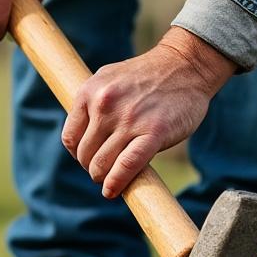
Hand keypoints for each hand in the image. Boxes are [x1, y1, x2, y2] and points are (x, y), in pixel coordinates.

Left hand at [62, 28, 237, 197]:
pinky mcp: (153, 132)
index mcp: (90, 92)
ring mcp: (129, 120)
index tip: (89, 158)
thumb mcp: (109, 79)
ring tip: (110, 181)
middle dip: (92, 168)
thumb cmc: (148, 76)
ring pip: (102, 164)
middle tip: (104, 170)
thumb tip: (81, 137)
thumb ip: (93, 104)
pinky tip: (112, 190)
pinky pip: (127, 166)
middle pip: (85, 155)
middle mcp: (105, 105)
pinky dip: (116, 183)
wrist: (185, 66)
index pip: (71, 138)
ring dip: (103, 178)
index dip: (78, 154)